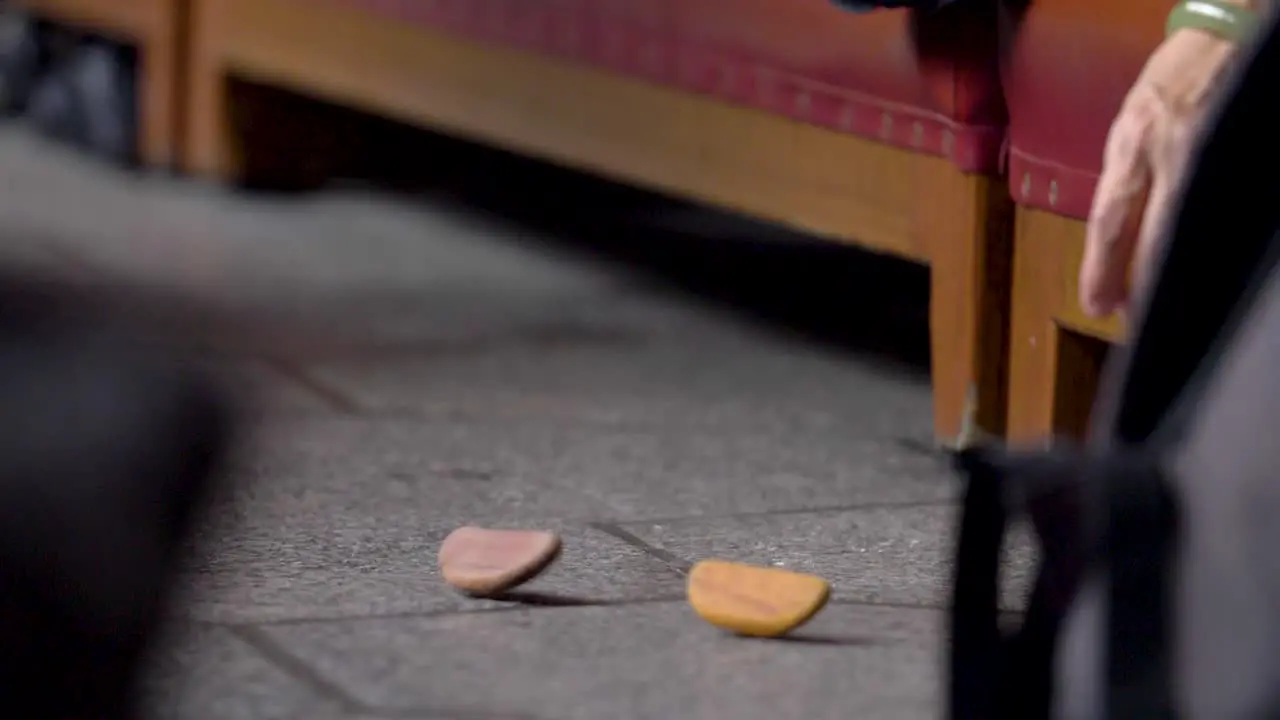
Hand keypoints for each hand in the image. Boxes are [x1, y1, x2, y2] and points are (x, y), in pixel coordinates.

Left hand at [1079, 28, 1238, 317]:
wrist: (1224, 37)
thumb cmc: (1171, 82)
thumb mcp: (1132, 125)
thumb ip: (1126, 175)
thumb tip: (1115, 235)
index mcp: (1134, 143)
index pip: (1110, 218)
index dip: (1101, 267)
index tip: (1096, 304)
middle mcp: (1172, 153)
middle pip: (1153, 236)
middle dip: (1140, 283)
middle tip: (1130, 317)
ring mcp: (1210, 156)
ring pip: (1189, 231)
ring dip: (1174, 270)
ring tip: (1161, 301)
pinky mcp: (1241, 157)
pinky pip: (1223, 215)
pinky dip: (1208, 245)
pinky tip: (1200, 265)